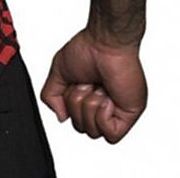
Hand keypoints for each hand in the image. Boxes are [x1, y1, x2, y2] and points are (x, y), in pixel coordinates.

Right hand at [40, 28, 146, 142]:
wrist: (106, 43)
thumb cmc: (87, 49)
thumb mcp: (59, 71)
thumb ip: (51, 95)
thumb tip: (61, 117)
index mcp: (87, 96)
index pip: (74, 119)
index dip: (68, 104)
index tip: (74, 84)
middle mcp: (101, 105)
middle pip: (82, 128)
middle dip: (77, 104)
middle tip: (85, 84)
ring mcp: (115, 111)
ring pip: (94, 133)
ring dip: (89, 106)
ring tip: (97, 87)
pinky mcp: (128, 114)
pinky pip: (111, 135)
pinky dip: (103, 117)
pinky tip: (106, 97)